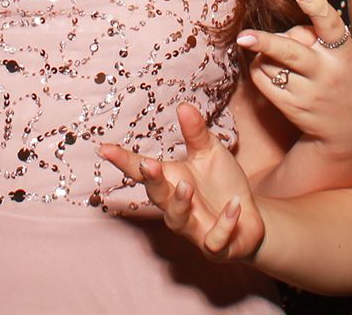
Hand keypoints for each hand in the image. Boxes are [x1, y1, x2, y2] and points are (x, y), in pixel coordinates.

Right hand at [101, 103, 264, 260]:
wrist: (249, 221)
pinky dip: (224, 223)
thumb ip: (196, 134)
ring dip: (180, 203)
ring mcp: (194, 227)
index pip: (141, 170)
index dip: (122, 160)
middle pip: (157, 196)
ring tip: (187, 186)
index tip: (103, 148)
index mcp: (171, 180)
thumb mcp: (211, 154)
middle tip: (148, 165)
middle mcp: (176, 206)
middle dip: (152, 182)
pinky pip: (214, 239)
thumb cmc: (222, 185)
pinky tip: (235, 206)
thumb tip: (183, 105)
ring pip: (177, 221)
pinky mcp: (216, 245)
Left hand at [239, 0, 351, 167]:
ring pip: (271, 63)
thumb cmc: (349, 78)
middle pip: (290, 52)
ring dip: (265, 51)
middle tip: (243, 36)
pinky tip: (267, 65)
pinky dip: (259, 67)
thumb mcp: (349, 54)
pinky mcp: (292, 107)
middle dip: (265, 43)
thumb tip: (285, 32)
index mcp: (344, 53)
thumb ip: (322, 38)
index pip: (330, 25)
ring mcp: (308, 92)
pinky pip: (263, 80)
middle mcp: (325, 73)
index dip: (316, 6)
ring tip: (273, 52)